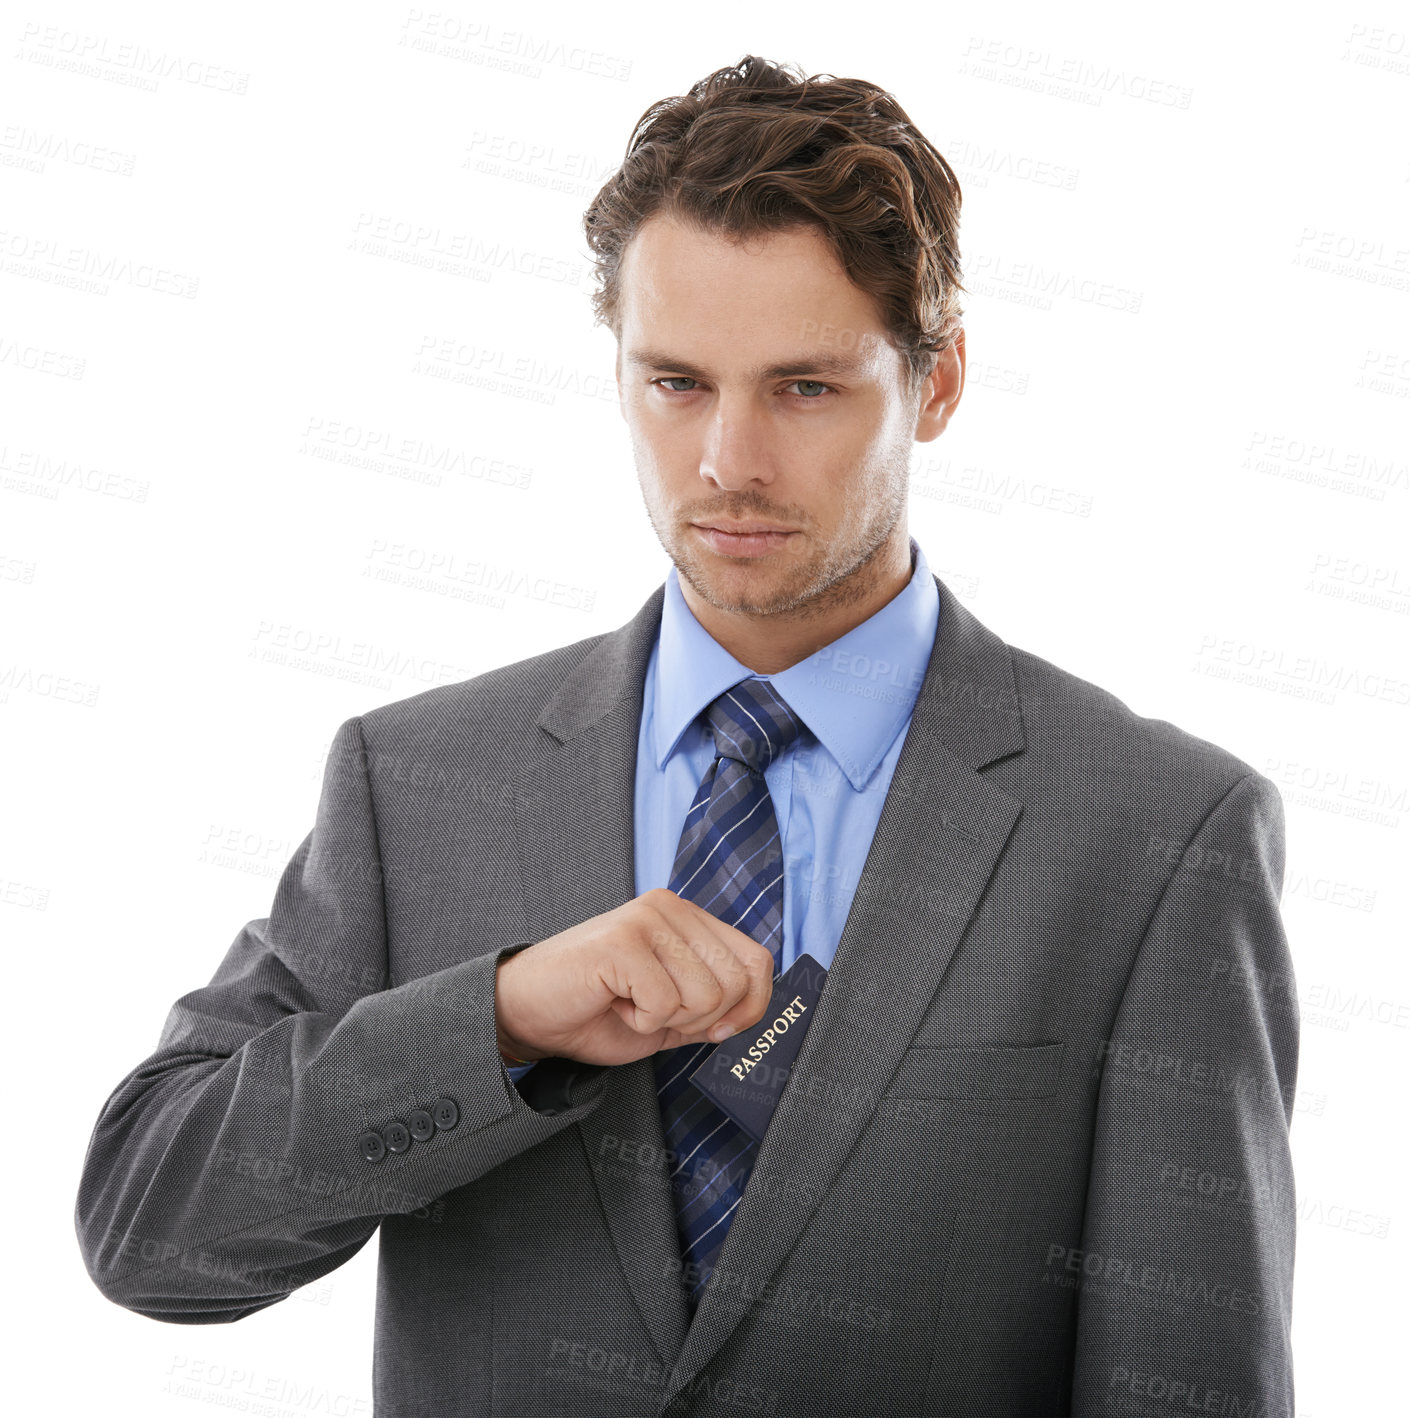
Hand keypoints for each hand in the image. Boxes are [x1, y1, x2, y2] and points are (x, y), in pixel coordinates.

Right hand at [495, 888, 776, 1066]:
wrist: (529, 1013)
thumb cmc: (597, 1011)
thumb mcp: (673, 1011)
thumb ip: (713, 1003)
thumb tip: (752, 1010)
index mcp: (687, 917)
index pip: (756, 960)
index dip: (751, 1006)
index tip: (719, 1031)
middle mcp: (670, 907)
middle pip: (735, 983)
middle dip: (701, 1020)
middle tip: (657, 1014)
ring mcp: (646, 919)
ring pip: (705, 996)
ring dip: (667, 1021)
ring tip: (632, 1005)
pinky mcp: (623, 940)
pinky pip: (665, 1004)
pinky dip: (641, 1023)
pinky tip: (615, 1003)